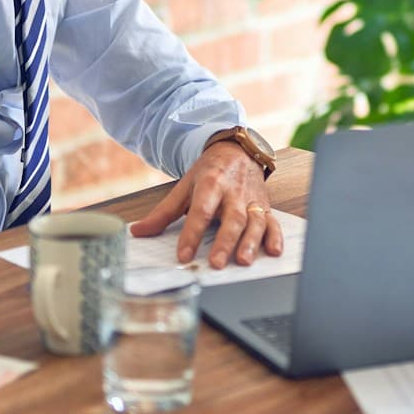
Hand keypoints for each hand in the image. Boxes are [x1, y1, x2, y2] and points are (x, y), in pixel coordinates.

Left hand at [129, 142, 282, 268]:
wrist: (238, 151)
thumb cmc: (210, 172)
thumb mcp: (185, 186)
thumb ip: (163, 213)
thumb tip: (138, 231)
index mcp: (211, 184)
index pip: (200, 211)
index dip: (192, 234)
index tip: (183, 255)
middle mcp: (234, 192)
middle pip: (232, 218)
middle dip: (225, 241)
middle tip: (216, 263)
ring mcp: (252, 200)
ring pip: (254, 221)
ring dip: (251, 242)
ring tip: (243, 261)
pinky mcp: (265, 207)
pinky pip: (273, 222)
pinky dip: (275, 237)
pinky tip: (273, 251)